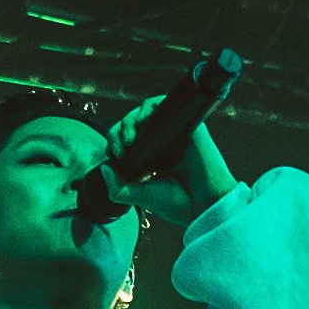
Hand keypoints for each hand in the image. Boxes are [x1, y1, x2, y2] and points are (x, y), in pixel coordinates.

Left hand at [97, 97, 237, 233]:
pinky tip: (142, 122)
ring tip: (129, 139)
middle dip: (119, 131)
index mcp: (152, 158)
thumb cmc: (178, 204)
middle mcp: (162, 143)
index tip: (115, 155)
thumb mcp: (141, 197)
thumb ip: (118, 188)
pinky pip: (163, 105)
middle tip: (121, 148)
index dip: (115, 141)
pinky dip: (148, 107)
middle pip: (133, 123)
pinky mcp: (186, 124)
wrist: (205, 203)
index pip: (127, 139)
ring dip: (130, 119)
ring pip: (145, 111)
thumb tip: (104, 167)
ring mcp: (174, 133)